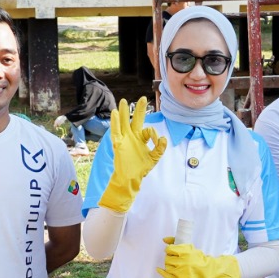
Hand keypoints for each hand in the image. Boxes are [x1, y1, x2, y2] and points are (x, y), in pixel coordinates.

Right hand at [98, 98, 167, 213]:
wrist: (130, 178)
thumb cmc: (141, 168)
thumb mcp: (154, 157)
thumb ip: (160, 148)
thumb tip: (163, 138)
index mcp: (141, 138)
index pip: (148, 130)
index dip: (153, 133)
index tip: (156, 139)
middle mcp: (132, 136)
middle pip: (135, 120)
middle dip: (139, 110)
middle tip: (143, 98)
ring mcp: (124, 139)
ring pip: (123, 122)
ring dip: (123, 112)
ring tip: (123, 101)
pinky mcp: (118, 144)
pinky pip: (116, 131)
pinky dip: (115, 122)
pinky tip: (114, 113)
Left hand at [156, 238, 240, 277]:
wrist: (207, 271)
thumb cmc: (198, 258)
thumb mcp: (189, 247)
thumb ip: (176, 241)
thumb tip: (163, 239)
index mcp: (186, 252)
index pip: (169, 249)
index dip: (169, 250)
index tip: (171, 251)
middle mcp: (183, 262)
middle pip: (167, 258)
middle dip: (169, 258)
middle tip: (174, 259)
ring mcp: (181, 272)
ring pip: (167, 266)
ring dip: (169, 265)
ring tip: (174, 265)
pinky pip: (167, 276)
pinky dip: (162, 272)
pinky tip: (159, 269)